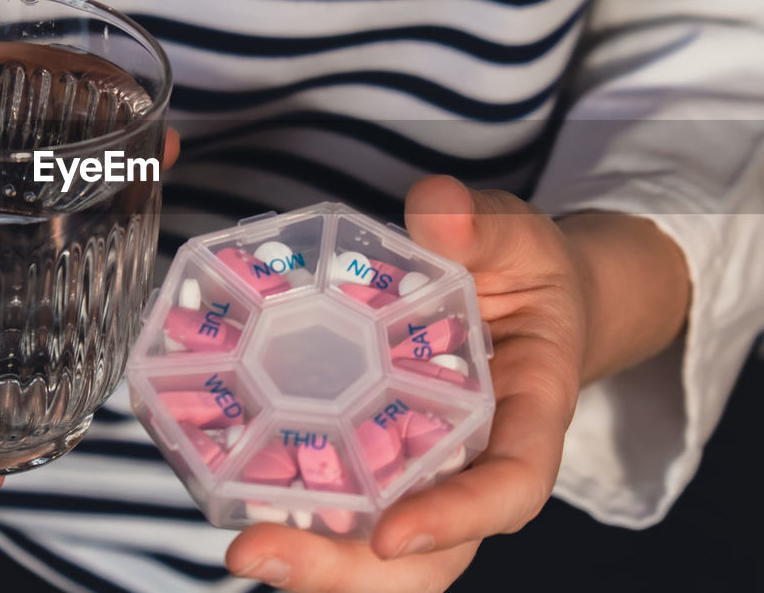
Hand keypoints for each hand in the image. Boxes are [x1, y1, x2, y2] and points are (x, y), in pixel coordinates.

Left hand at [225, 175, 689, 590]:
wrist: (519, 294)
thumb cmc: (524, 272)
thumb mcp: (518, 237)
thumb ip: (484, 225)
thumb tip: (435, 206)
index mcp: (529, 414)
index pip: (511, 487)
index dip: (457, 519)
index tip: (392, 535)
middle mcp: (474, 461)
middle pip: (432, 553)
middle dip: (350, 570)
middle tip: (260, 553)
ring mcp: (423, 469)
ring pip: (380, 550)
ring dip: (312, 560)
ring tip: (242, 546)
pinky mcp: (377, 455)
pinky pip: (343, 501)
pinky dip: (294, 512)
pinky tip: (235, 497)